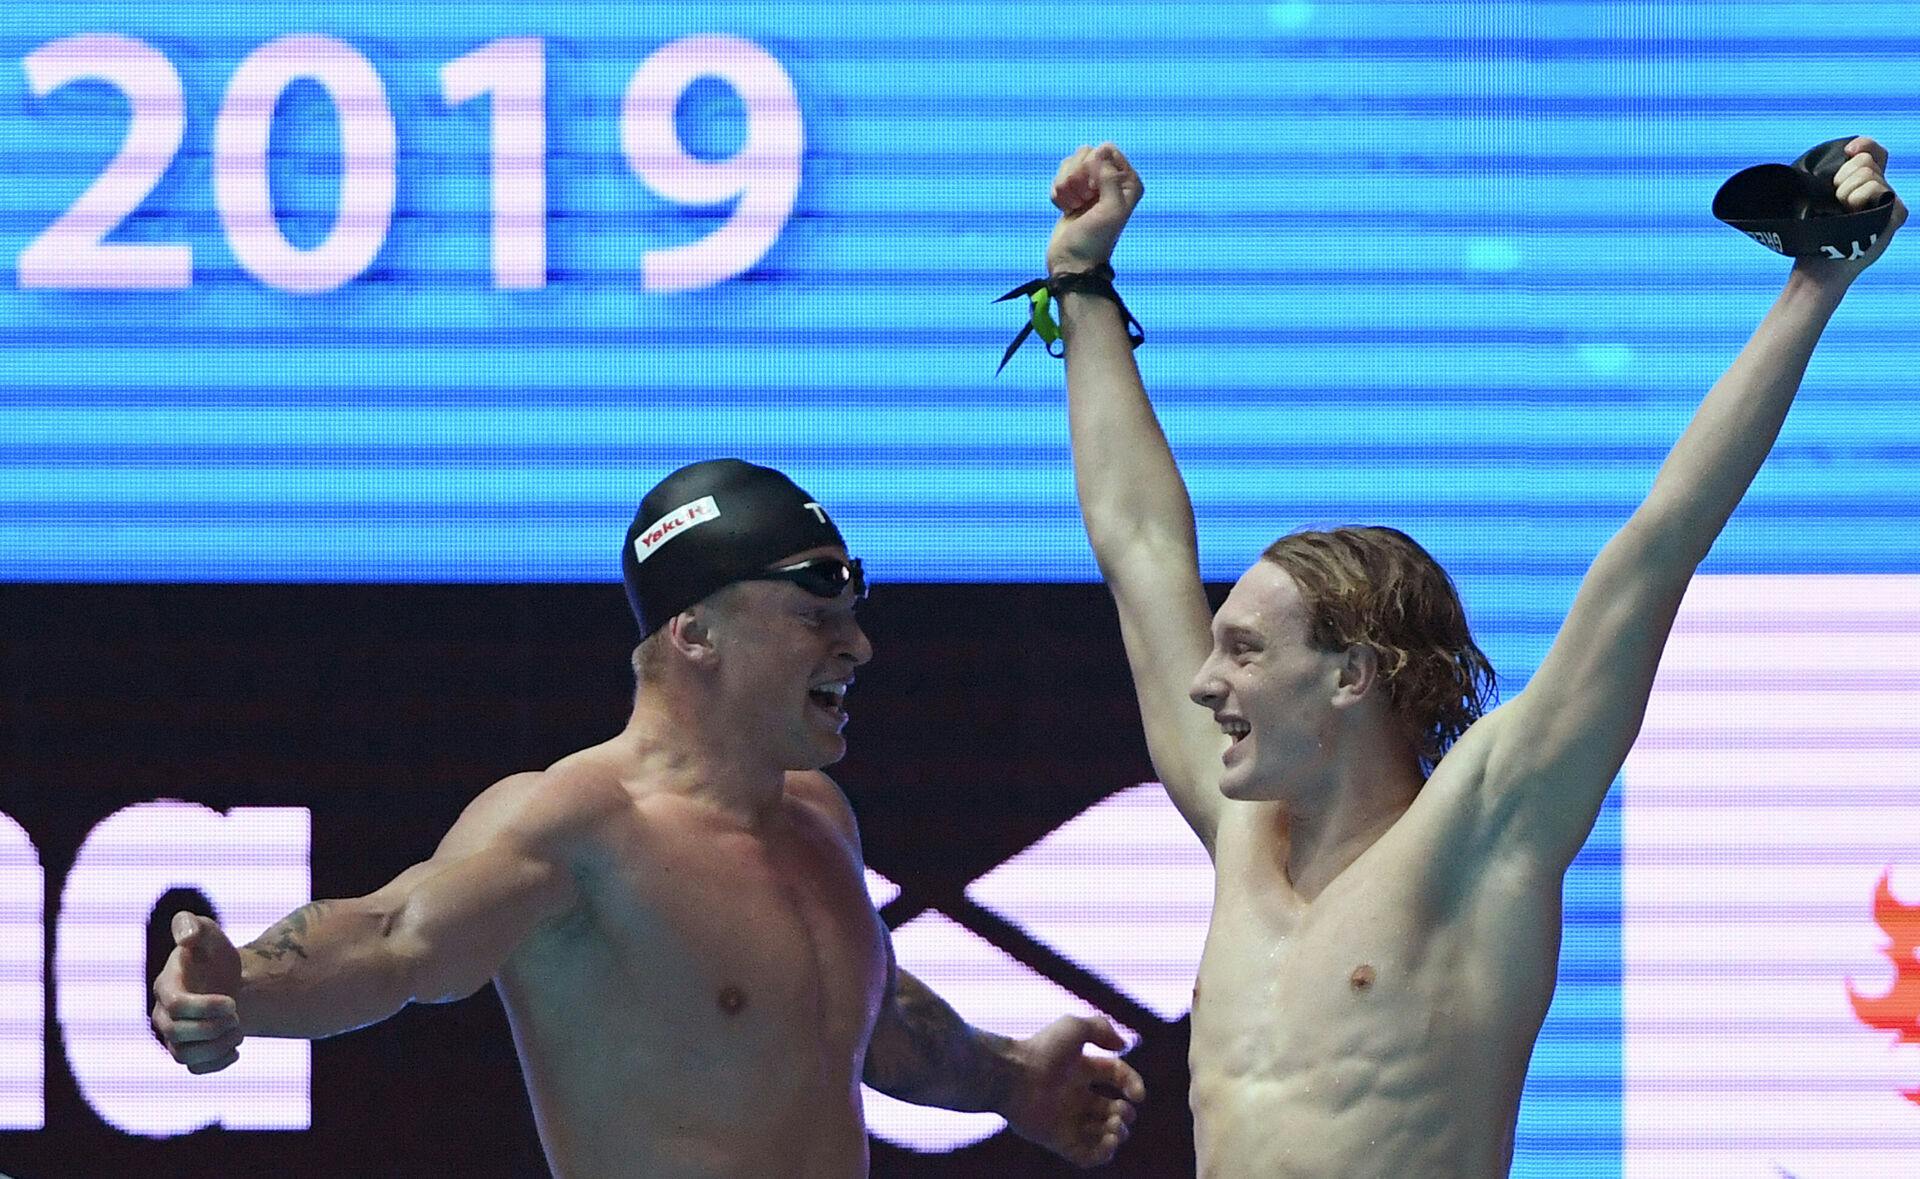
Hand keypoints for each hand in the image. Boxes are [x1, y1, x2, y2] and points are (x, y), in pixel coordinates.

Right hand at [151, 912, 244, 1073]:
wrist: (226, 980)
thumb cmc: (213, 954)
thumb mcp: (208, 933)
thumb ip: (193, 926)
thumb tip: (186, 937)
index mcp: (166, 986)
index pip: (178, 1006)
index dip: (207, 1008)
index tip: (231, 1002)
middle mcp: (163, 1014)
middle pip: (178, 1034)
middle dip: (215, 1027)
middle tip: (236, 1015)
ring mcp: (172, 1035)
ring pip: (184, 1056)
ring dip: (217, 1047)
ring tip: (238, 1030)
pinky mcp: (186, 1050)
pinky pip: (194, 1069)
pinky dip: (217, 1063)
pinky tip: (235, 1049)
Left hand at [1001, 1014, 1145, 1167]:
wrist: (1011, 1076)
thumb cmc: (1042, 1050)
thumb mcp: (1074, 1027)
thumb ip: (1101, 1028)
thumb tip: (1123, 1046)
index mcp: (1082, 1070)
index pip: (1117, 1077)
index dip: (1133, 1084)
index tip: (1138, 1095)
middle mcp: (1076, 1096)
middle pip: (1112, 1110)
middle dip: (1125, 1114)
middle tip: (1118, 1113)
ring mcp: (1067, 1120)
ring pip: (1102, 1135)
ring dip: (1117, 1134)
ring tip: (1112, 1127)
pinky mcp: (1058, 1141)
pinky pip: (1086, 1156)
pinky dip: (1103, 1154)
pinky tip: (1107, 1142)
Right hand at [1046, 143, 1143, 276]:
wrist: (1072, 263)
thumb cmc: (1094, 240)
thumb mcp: (1111, 210)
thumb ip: (1109, 178)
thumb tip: (1098, 153)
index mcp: (1128, 182)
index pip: (1105, 149)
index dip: (1093, 167)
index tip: (1093, 193)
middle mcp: (1112, 181)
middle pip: (1085, 153)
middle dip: (1076, 177)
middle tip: (1082, 202)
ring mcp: (1092, 186)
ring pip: (1070, 164)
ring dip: (1065, 186)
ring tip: (1073, 207)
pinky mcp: (1074, 193)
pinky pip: (1060, 176)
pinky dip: (1058, 193)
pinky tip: (1066, 210)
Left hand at [1793, 136, 1905, 288]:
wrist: (1817, 268)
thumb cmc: (1814, 236)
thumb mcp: (1818, 202)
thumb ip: (1829, 179)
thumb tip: (1834, 159)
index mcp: (1863, 184)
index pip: (1873, 152)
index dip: (1863, 145)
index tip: (1847, 150)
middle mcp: (1880, 190)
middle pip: (1866, 161)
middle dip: (1843, 178)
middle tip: (1834, 202)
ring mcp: (1889, 202)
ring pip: (1870, 174)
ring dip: (1846, 193)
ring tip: (1842, 213)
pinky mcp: (1896, 215)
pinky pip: (1879, 190)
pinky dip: (1860, 199)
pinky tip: (1856, 215)